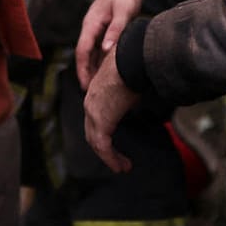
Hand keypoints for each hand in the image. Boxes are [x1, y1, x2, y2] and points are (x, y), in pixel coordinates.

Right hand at [78, 0, 145, 86]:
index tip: (85, 87)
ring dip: (94, 67)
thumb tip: (105, 51)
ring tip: (100, 85)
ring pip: (93, 50)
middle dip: (86, 73)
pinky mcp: (108, 24)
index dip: (82, 70)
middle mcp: (92, 25)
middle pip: (85, 54)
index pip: (82, 51)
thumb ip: (115, 30)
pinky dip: (103, 58)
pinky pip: (102, 45)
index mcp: (91, 23)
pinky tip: (110, 68)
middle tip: (91, 93)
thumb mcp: (124, 10)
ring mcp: (100, 25)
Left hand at [83, 51, 140, 172]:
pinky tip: (122, 166)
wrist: (130, 59)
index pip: (95, 118)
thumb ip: (128, 98)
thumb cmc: (134, 66)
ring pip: (96, 142)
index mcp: (95, 93)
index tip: (115, 144)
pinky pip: (103, 146)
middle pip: (92, 132)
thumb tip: (135, 105)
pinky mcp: (101, 121)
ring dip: (109, 157)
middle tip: (117, 161)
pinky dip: (111, 158)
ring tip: (122, 166)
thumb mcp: (129, 84)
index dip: (104, 132)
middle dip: (104, 148)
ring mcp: (93, 112)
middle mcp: (90, 103)